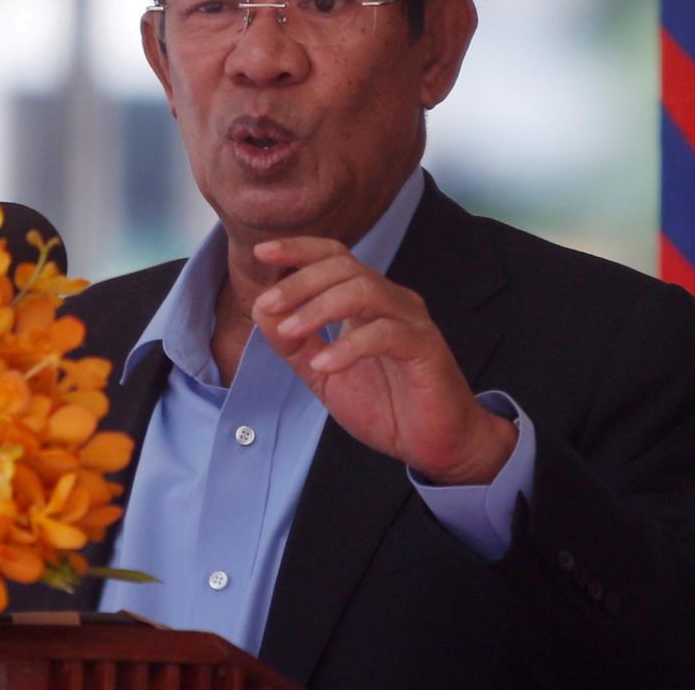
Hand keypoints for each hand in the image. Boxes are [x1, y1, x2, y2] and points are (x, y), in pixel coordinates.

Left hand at [250, 238, 515, 484]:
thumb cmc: (384, 404)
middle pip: (344, 267)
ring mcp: (411, 321)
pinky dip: (349, 346)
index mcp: (367, 301)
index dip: (299, 249)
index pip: (334, 257)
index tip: (262, 253)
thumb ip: (294, 345)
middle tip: (268, 304)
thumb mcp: (324, 375)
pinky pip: (386, 334)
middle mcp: (390, 300)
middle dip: (300, 281)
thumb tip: (263, 312)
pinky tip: (324, 364)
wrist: (432, 444)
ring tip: (290, 332)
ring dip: (319, 308)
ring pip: (364, 291)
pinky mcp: (426, 348)